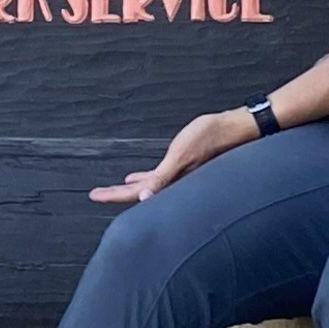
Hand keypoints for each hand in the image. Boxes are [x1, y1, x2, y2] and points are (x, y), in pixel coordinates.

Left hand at [90, 104, 260, 204]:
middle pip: (138, 193)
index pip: (136, 195)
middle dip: (116, 193)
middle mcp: (174, 184)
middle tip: (96, 194)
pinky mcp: (183, 166)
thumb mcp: (181, 156)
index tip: (95, 195)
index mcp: (172, 185)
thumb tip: (144, 198)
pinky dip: (144, 178)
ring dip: (129, 188)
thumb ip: (163, 178)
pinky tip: (134, 177)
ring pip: (147, 186)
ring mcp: (178, 176)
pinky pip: (158, 177)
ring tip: (111, 190)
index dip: (114, 195)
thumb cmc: (210, 139)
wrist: (233, 128)